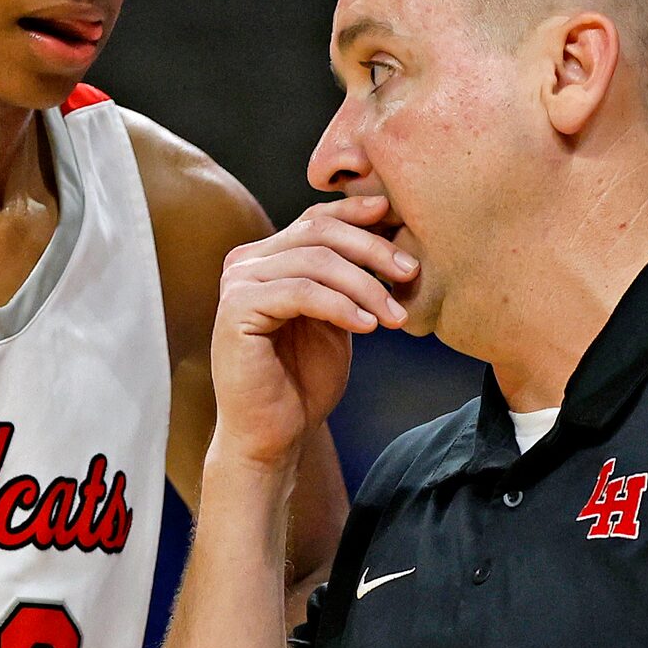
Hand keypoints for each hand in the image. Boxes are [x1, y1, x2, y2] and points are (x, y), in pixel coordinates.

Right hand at [207, 193, 414, 471]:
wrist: (273, 433)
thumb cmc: (304, 378)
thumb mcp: (336, 317)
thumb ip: (347, 277)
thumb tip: (389, 230)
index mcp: (266, 258)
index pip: (315, 219)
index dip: (357, 214)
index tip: (399, 218)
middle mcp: (245, 263)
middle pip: (318, 232)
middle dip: (372, 249)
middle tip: (411, 273)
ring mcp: (237, 284)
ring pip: (315, 261)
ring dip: (365, 286)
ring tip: (395, 316)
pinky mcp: (236, 310)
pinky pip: (301, 292)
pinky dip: (340, 306)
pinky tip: (367, 328)